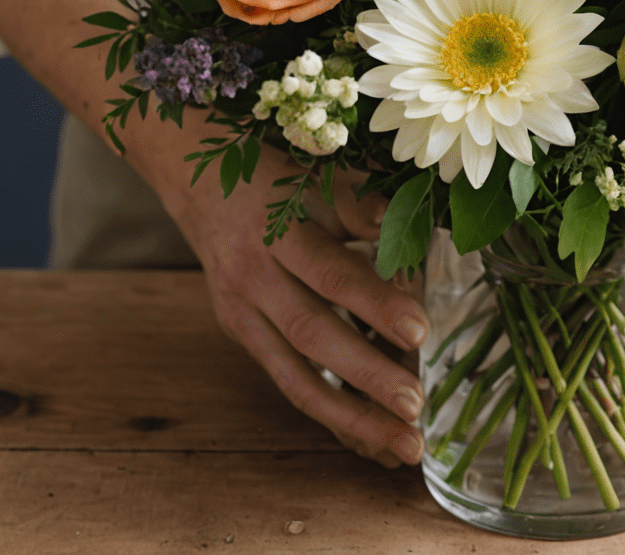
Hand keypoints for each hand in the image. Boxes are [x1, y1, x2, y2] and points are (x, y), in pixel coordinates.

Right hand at [162, 141, 429, 468]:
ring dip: (351, 417)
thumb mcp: (319, 178)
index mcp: (276, 231)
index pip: (329, 273)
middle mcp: (253, 278)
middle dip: (367, 374)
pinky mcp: (244, 338)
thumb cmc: (279, 181)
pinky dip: (329, 414)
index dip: (373, 302)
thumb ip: (363, 205)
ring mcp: (242, 315)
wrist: (204, 188)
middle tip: (416, 404)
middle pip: (312, 333)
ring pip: (296, 376)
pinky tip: (369, 439)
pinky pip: (288, 382)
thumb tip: (410, 230)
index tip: (420, 330)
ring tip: (402, 446)